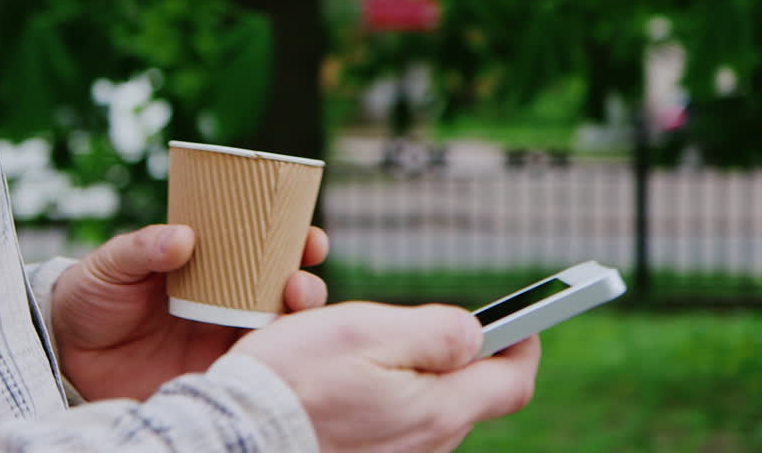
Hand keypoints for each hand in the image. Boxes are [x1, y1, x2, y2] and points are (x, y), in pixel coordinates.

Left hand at [51, 223, 329, 400]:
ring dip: (296, 322)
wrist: (65, 354)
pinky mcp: (212, 376)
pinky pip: (251, 373)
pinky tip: (271, 357)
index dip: (294, 240)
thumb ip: (142, 248)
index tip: (310, 238)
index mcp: (208, 265)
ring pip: (277, 331)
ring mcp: (221, 340)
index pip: (261, 248)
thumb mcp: (110, 264)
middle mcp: (225, 301)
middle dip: (305, 284)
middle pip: (282, 290)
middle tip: (299, 283)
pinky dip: (270, 365)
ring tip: (289, 312)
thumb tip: (183, 237)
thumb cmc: (90, 295)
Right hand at [232, 303, 540, 452]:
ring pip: (424, 406)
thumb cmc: (296, 379)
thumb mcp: (367, 331)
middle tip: (407, 324)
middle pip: (465, 393)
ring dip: (407, 373)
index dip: (524, 345)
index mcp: (437, 410)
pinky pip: (390, 423)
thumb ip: (436, 331)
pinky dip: (379, 395)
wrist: (237, 435)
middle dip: (449, 354)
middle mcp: (426, 444)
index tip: (524, 321)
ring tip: (356, 351)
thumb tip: (475, 334)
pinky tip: (339, 382)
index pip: (512, 382)